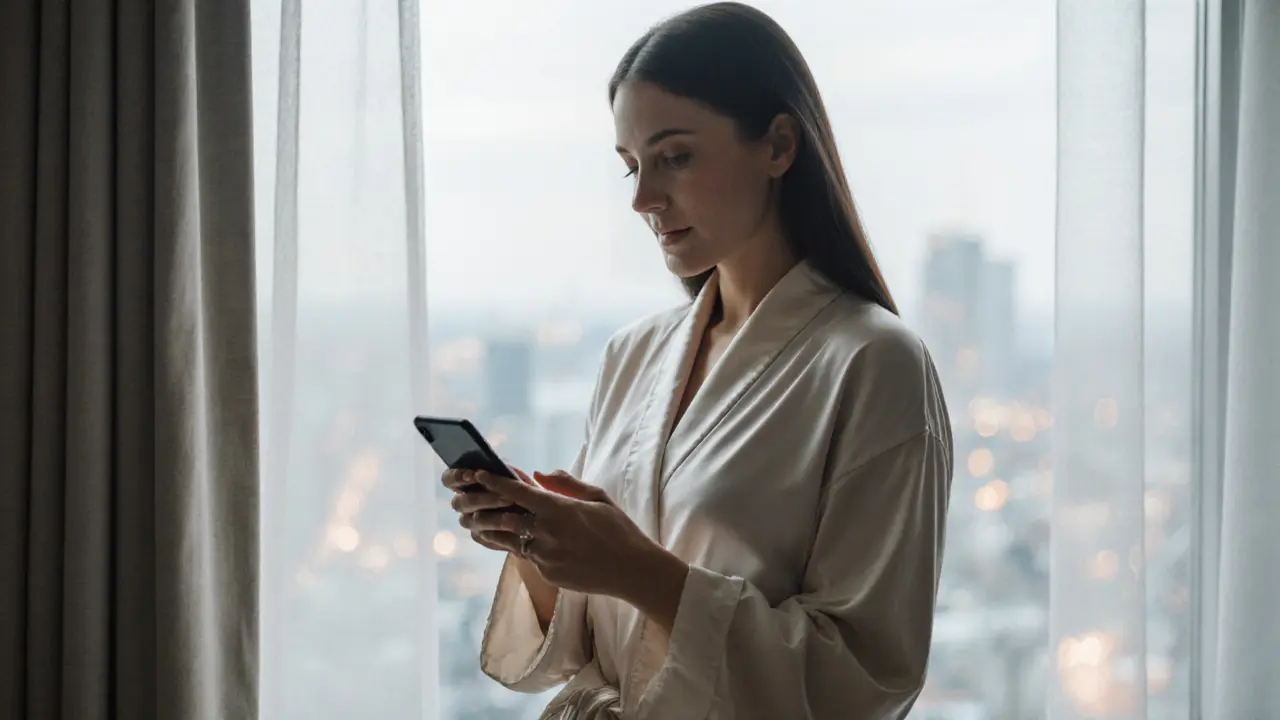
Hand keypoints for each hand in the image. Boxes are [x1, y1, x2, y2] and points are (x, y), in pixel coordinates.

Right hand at [443, 467, 524, 552]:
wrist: (535, 514)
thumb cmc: (522, 489)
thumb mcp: (517, 477)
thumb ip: (505, 472)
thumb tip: (500, 467)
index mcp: (465, 482)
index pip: (449, 479)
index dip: (457, 476)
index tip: (474, 474)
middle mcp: (463, 502)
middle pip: (459, 503)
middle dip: (482, 499)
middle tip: (506, 496)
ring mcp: (470, 521)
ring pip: (467, 521)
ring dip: (491, 515)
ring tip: (512, 509)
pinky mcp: (480, 536)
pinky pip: (481, 536)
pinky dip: (495, 531)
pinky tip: (511, 527)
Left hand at [470, 469, 688, 614]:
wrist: (633, 571)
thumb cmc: (619, 530)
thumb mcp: (598, 498)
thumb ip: (566, 484)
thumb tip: (539, 473)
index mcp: (560, 509)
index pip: (519, 492)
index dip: (496, 481)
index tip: (479, 473)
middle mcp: (549, 533)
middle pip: (504, 517)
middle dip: (484, 507)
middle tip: (467, 499)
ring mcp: (546, 557)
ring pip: (508, 540)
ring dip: (491, 529)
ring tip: (476, 521)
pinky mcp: (548, 574)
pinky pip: (525, 557)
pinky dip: (515, 545)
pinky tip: (505, 540)